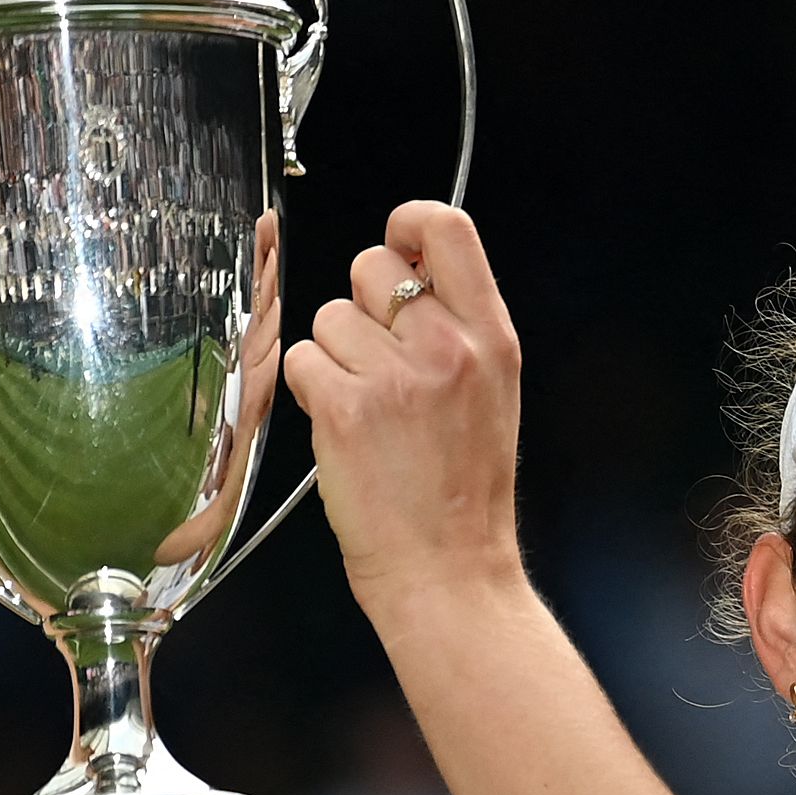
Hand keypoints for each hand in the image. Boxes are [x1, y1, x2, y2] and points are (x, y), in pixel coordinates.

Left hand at [283, 200, 525, 611]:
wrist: (450, 571)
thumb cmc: (465, 493)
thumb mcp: (492, 393)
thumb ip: (458, 328)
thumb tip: (408, 268)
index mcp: (492, 338)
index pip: (446, 228)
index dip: (407, 223)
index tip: (397, 246)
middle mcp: (447, 346)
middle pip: (370, 265)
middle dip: (361, 308)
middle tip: (379, 364)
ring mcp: (396, 376)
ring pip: (328, 318)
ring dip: (334, 359)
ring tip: (369, 411)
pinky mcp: (346, 408)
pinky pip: (303, 362)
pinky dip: (313, 393)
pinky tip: (346, 430)